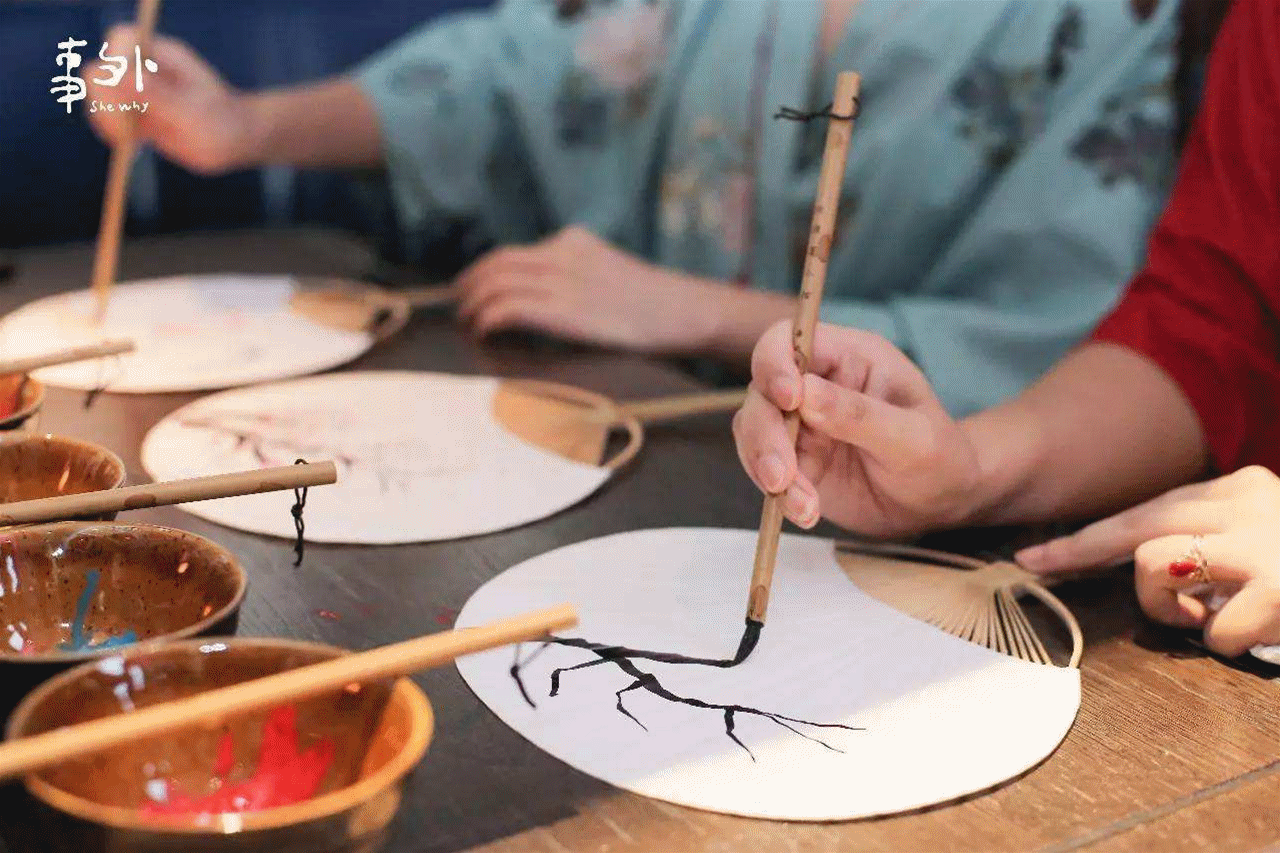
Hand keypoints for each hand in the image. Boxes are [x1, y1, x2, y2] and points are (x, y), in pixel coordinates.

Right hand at [86, 25, 255, 174]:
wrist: (238, 143)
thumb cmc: (224, 126)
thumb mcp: (193, 113)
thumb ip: (156, 94)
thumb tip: (116, 73)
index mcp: (164, 54)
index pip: (122, 40)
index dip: (115, 65)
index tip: (127, 99)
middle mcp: (148, 66)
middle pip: (103, 68)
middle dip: (107, 99)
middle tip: (128, 131)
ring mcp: (140, 89)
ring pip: (101, 95)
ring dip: (108, 118)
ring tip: (133, 140)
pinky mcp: (137, 111)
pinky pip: (109, 117)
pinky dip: (114, 131)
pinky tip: (135, 144)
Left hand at [455, 227, 788, 356]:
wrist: (682, 312)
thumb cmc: (654, 306)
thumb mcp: (612, 274)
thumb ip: (580, 276)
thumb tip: (547, 301)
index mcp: (573, 243)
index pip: (513, 252)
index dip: (484, 271)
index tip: (472, 290)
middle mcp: (562, 255)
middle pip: (497, 263)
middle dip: (469, 286)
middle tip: (459, 308)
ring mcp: (562, 281)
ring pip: (496, 283)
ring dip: (473, 305)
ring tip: (467, 324)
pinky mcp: (563, 308)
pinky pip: (508, 307)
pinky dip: (488, 319)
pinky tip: (485, 332)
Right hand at [732, 321, 982, 537]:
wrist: (940, 504)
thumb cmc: (939, 457)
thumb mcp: (913, 436)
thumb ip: (859, 414)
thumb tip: (804, 393)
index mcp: (848, 357)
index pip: (788, 341)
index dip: (775, 364)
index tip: (788, 399)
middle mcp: (816, 384)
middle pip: (761, 391)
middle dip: (766, 434)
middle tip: (783, 475)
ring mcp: (801, 423)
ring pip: (754, 431)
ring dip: (767, 468)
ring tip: (802, 504)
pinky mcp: (795, 460)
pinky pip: (765, 469)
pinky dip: (778, 494)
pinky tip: (806, 512)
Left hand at [1017, 466, 1279, 656]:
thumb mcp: (1262, 539)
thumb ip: (1211, 543)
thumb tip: (1145, 569)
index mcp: (1239, 491)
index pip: (1148, 510)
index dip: (1090, 536)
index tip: (1036, 553)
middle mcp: (1246, 504)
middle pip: (1135, 524)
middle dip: (1077, 551)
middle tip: (1037, 565)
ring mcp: (1261, 543)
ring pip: (1153, 563)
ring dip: (1163, 606)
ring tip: (1204, 619)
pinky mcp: (1279, 589)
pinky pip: (1213, 630)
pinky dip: (1223, 642)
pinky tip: (1254, 634)